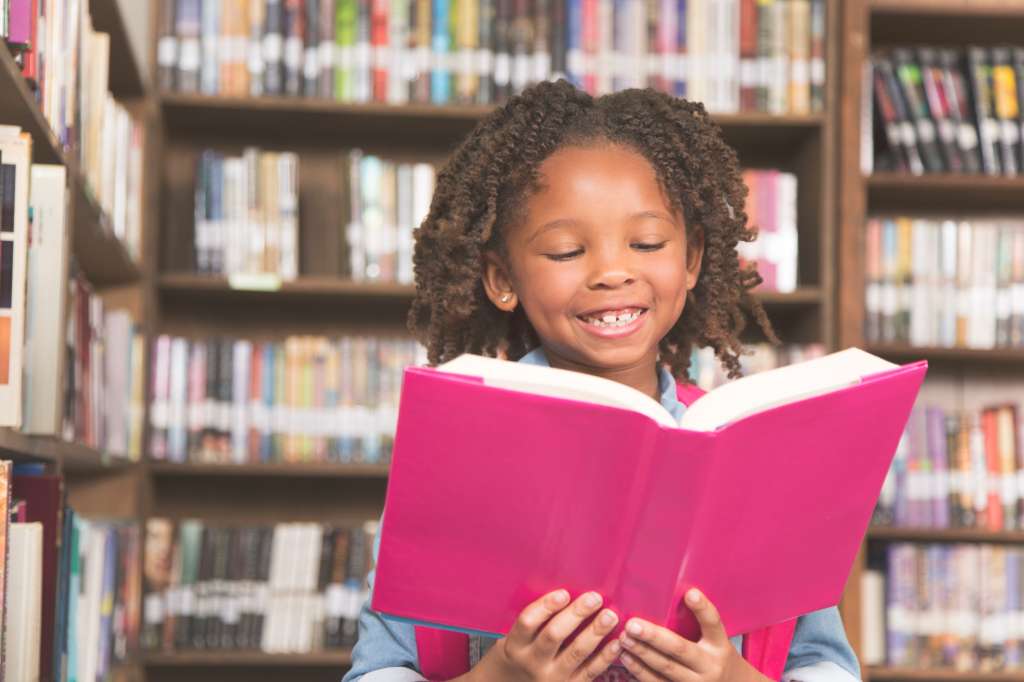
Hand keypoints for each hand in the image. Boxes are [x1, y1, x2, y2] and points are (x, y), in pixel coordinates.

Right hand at [465, 589, 622, 680]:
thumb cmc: (523, 652)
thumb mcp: (518, 638)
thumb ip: (537, 620)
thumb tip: (569, 591)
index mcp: (515, 645)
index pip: (528, 622)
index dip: (546, 606)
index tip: (564, 593)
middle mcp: (532, 662)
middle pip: (554, 635)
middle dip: (576, 615)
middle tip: (594, 598)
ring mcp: (551, 678)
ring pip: (575, 653)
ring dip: (595, 633)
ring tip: (610, 616)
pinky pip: (590, 672)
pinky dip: (605, 657)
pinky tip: (616, 642)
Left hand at [615, 589, 770, 681]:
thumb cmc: (715, 655)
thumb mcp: (715, 640)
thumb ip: (698, 621)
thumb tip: (673, 591)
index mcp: (719, 645)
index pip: (713, 623)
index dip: (702, 609)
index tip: (690, 593)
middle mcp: (710, 665)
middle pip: (680, 649)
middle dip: (653, 637)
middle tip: (631, 625)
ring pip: (666, 668)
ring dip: (642, 654)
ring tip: (623, 639)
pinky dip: (639, 671)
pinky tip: (625, 658)